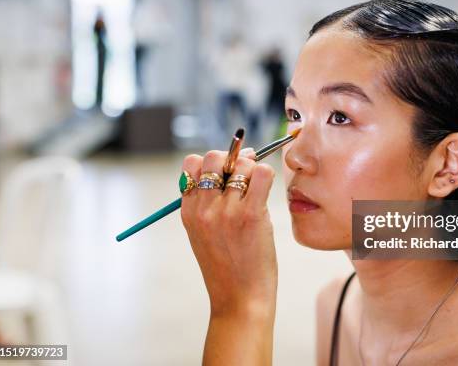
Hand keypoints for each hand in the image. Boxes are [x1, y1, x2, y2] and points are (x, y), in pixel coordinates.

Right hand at [180, 149, 277, 318]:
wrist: (239, 301)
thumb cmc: (229, 267)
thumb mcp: (205, 234)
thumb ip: (210, 203)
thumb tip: (236, 162)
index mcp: (188, 211)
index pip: (193, 164)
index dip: (213, 163)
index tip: (228, 173)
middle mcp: (203, 208)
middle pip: (214, 156)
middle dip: (233, 158)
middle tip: (247, 173)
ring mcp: (225, 211)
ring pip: (241, 163)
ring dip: (253, 169)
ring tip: (258, 189)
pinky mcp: (251, 216)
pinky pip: (262, 174)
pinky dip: (267, 175)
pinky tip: (268, 192)